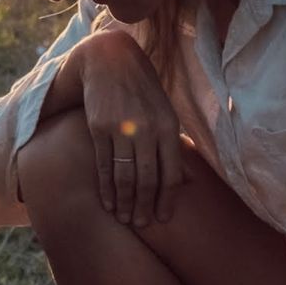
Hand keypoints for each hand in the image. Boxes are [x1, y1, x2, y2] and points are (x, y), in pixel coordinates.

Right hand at [70, 28, 182, 225]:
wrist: (110, 60)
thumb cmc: (143, 91)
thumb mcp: (165, 112)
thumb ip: (173, 145)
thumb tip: (187, 181)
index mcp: (168, 127)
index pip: (170, 173)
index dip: (166, 200)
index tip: (162, 219)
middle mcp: (146, 129)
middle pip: (147, 179)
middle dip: (144, 206)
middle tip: (142, 224)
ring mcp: (121, 128)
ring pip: (124, 176)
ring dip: (125, 201)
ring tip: (124, 219)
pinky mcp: (98, 127)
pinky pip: (103, 165)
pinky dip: (105, 187)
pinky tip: (107, 202)